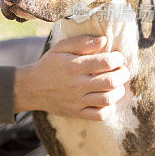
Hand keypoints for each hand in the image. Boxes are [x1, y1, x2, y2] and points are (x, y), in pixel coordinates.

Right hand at [14, 35, 129, 120]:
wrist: (32, 88)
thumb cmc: (49, 65)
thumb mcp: (60, 47)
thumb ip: (82, 42)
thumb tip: (104, 40)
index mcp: (74, 66)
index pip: (106, 62)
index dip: (118, 58)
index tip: (117, 57)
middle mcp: (77, 85)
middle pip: (111, 82)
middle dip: (123, 74)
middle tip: (121, 70)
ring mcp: (77, 101)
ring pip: (108, 99)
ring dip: (119, 91)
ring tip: (117, 84)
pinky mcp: (76, 113)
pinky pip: (100, 115)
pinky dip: (109, 108)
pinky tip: (108, 99)